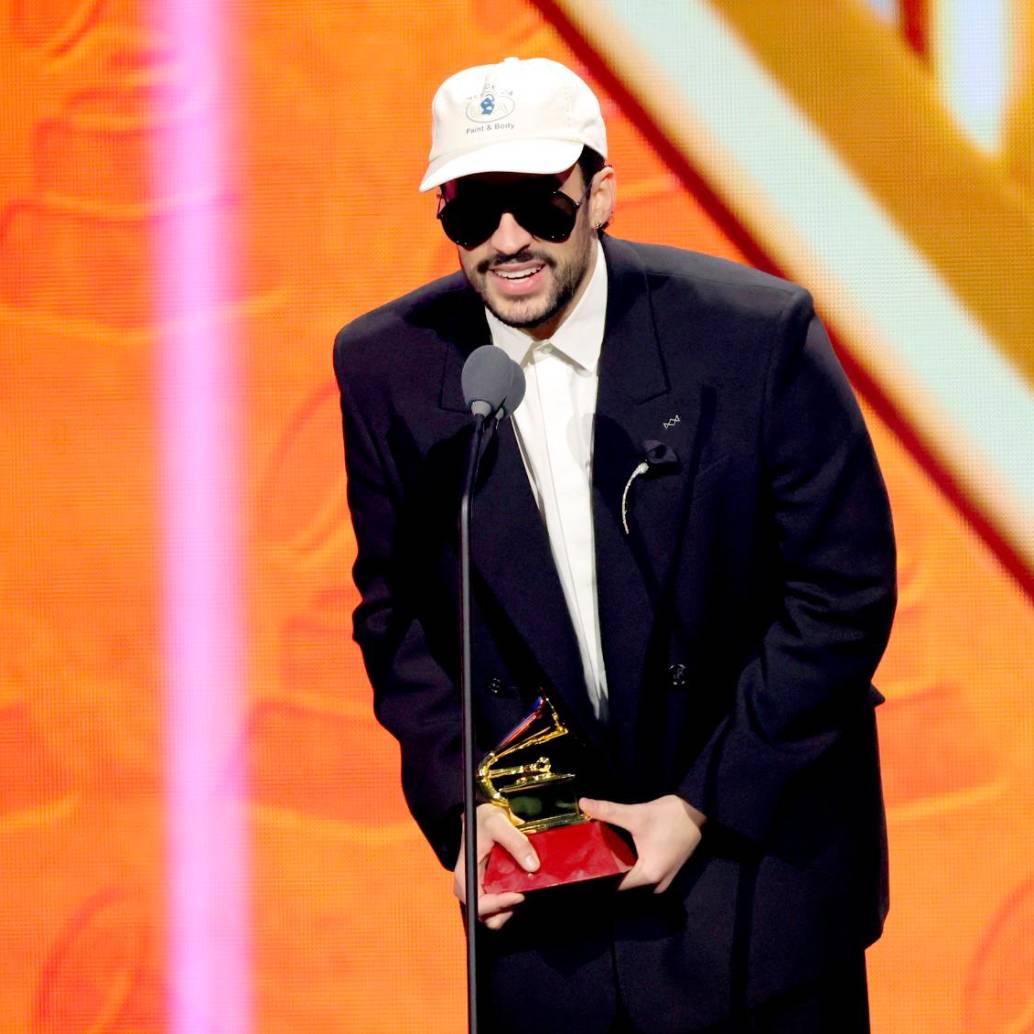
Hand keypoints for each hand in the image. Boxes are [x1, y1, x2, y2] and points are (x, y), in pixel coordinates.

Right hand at [453, 803, 539, 929]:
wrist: (481, 815)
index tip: (518, 894)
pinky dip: (513, 898)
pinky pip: (502, 904)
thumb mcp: (498, 824)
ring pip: (496, 914)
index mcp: (466, 876)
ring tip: (522, 885)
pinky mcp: (490, 888)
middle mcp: (470, 887)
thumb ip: (516, 842)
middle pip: (488, 915)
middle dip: (507, 907)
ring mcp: (480, 889)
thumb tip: (533, 866)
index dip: (499, 904)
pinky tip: (521, 882)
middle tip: (522, 890)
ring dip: (511, 905)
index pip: (479, 905)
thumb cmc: (483, 819)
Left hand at [579, 795, 705, 893]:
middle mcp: (656, 884)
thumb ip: (608, 811)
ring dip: (618, 865)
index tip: (582, 864)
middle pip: (623, 882)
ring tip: (597, 850)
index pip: (616, 885)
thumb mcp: (636, 815)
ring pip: (632, 876)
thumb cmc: (668, 817)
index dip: (598, 876)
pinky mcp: (665, 869)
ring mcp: (662, 878)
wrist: (698, 811)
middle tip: (586, 854)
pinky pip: (641, 872)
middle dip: (606, 868)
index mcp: (648, 877)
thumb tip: (582, 803)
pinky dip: (629, 862)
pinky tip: (616, 848)